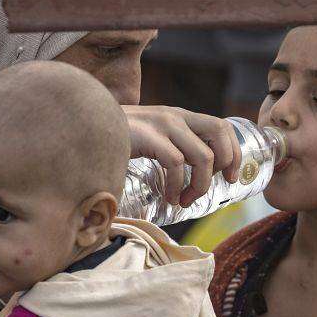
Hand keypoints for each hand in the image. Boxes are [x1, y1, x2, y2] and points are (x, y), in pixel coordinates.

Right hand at [122, 106, 241, 207]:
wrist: (83, 128)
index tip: (231, 176)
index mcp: (179, 117)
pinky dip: (177, 186)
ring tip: (184, 199)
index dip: (234, 152)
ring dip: (200, 184)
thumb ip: (169, 150)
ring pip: (203, 156)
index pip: (221, 126)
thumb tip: (191, 182)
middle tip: (215, 187)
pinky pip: (177, 164)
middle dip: (227, 162)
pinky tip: (169, 197)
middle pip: (220, 131)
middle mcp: (174, 116)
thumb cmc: (116, 142)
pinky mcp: (147, 136)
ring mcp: (162, 125)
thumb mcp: (151, 142)